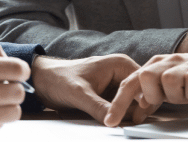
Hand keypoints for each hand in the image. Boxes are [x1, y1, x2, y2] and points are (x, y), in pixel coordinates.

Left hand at [31, 53, 153, 124]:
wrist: (44, 80)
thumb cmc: (59, 79)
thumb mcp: (79, 94)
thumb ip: (98, 107)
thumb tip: (115, 123)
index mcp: (120, 64)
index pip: (144, 84)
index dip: (142, 102)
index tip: (135, 118)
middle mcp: (122, 72)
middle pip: (143, 95)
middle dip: (137, 111)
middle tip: (128, 123)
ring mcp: (118, 85)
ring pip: (135, 105)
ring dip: (130, 116)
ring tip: (119, 122)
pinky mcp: (112, 96)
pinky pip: (125, 110)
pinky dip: (123, 117)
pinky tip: (115, 122)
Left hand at [105, 47, 187, 126]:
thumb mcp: (169, 86)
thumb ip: (152, 94)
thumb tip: (136, 110)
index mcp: (155, 65)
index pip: (131, 82)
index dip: (119, 102)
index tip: (110, 122)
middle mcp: (167, 61)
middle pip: (146, 76)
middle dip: (154, 95)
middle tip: (168, 100)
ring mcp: (184, 64)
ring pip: (169, 81)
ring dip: (178, 95)